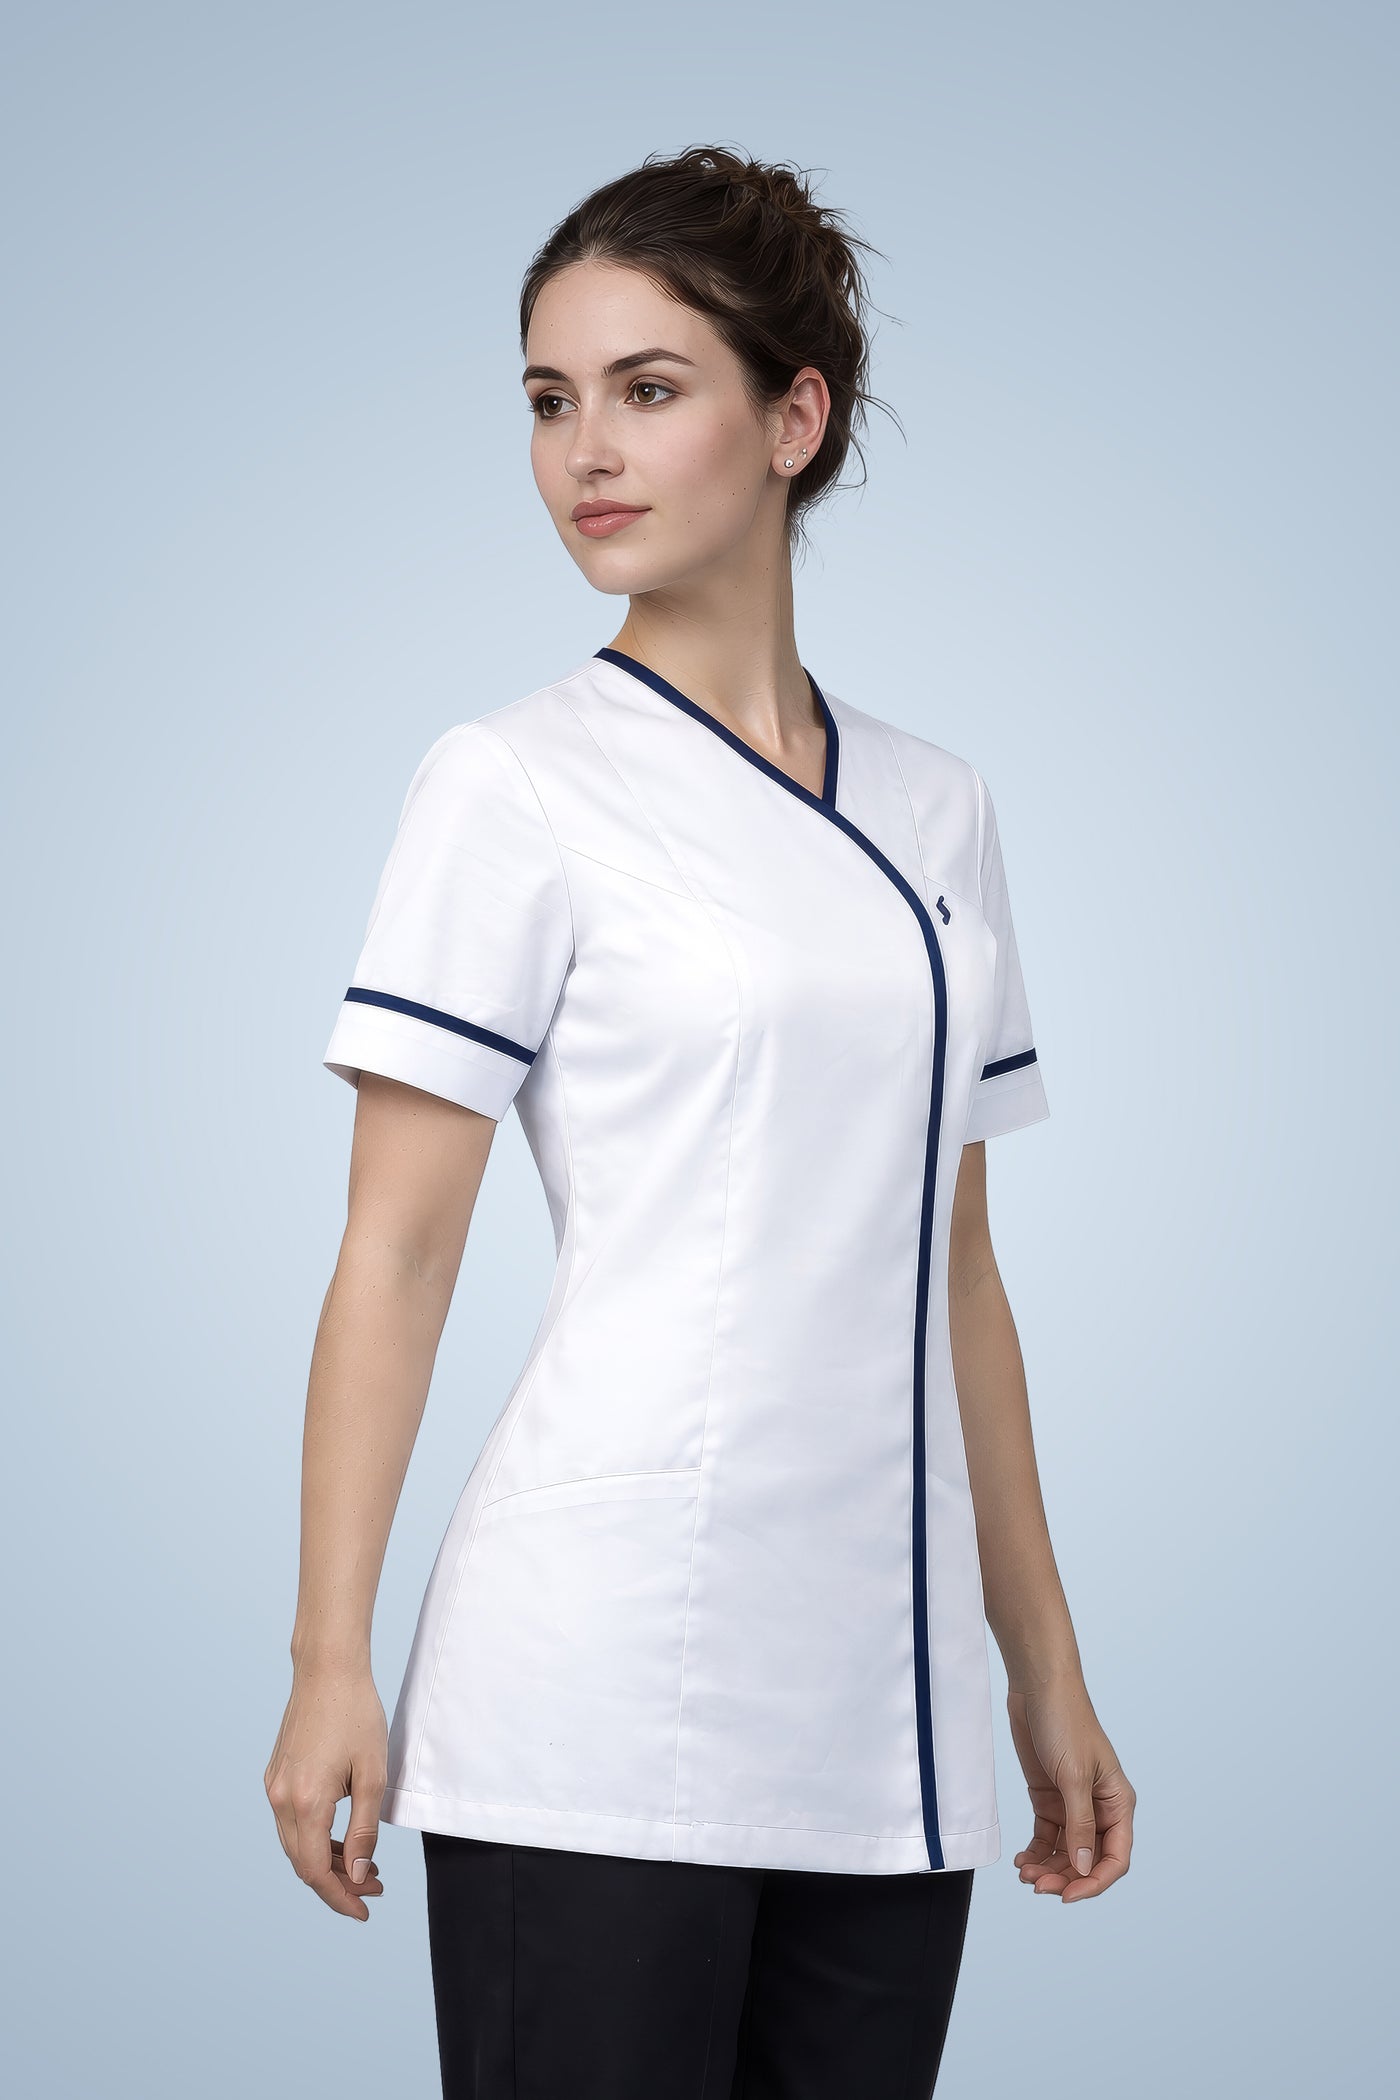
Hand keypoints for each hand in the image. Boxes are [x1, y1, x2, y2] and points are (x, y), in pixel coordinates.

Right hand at [265, 1660, 389, 1920]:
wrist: (328, 1669)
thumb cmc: (357, 1714)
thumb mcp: (373, 1775)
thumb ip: (365, 1831)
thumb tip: (359, 1875)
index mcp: (306, 1802)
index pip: (316, 1871)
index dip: (339, 1898)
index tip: (364, 1911)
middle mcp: (281, 1799)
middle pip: (303, 1862)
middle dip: (338, 1883)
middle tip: (376, 1887)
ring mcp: (274, 1786)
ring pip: (296, 1843)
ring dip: (327, 1860)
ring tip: (365, 1865)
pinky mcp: (275, 1774)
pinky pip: (291, 1821)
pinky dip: (315, 1837)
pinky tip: (343, 1837)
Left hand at [1006, 1680, 1134, 1901]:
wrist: (1038, 1687)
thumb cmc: (1066, 1722)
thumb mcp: (1074, 1776)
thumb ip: (1080, 1825)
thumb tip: (1084, 1868)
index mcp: (1118, 1803)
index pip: (1115, 1857)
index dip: (1094, 1882)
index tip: (1067, 1895)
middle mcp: (1098, 1808)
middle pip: (1087, 1860)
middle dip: (1064, 1877)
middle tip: (1036, 1885)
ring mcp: (1072, 1804)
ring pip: (1065, 1852)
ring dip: (1048, 1867)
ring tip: (1024, 1874)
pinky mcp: (1049, 1798)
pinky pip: (1047, 1837)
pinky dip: (1036, 1851)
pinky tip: (1022, 1860)